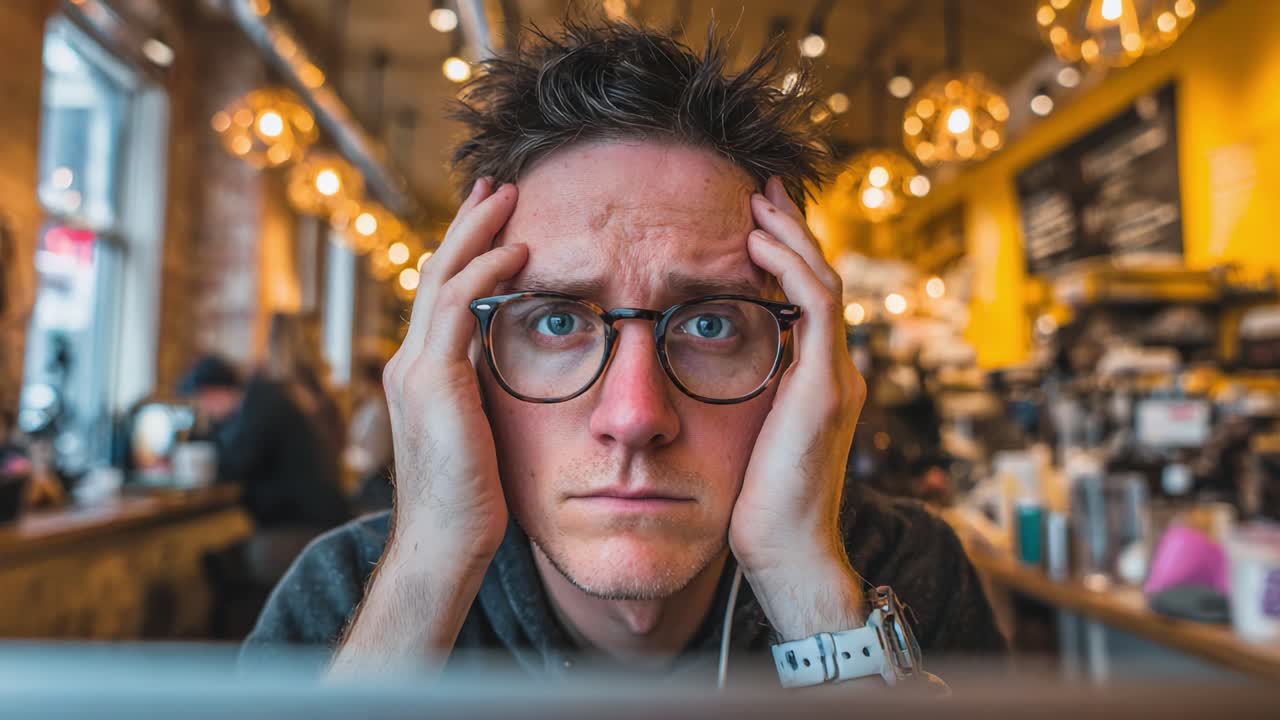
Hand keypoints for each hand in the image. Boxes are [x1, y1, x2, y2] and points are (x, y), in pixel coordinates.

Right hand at [381, 178, 525, 568]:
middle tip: (497, 186)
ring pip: (442, 279)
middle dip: (468, 226)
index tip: (496, 221)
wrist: (446, 545)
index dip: (467, 254)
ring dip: (478, 234)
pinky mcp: (432, 384)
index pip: (441, 298)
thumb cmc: (471, 502)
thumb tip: (516, 368)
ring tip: (508, 199)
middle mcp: (408, 364)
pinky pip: (458, 310)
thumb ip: (488, 395)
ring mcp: (414, 372)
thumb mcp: (483, 434)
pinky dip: (486, 275)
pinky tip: (518, 253)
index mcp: (420, 375)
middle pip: (435, 274)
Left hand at [728, 177, 868, 639]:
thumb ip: (729, 401)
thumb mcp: (736, 440)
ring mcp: (834, 377)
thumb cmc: (751, 509)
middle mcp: (832, 371)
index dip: (781, 256)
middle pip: (818, 278)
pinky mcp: (825, 387)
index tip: (749, 224)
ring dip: (789, 236)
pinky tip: (756, 244)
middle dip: (788, 231)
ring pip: (822, 280)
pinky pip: (816, 305)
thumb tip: (681, 375)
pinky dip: (789, 267)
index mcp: (813, 382)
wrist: (784, 555)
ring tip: (758, 202)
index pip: (804, 300)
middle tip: (758, 191)